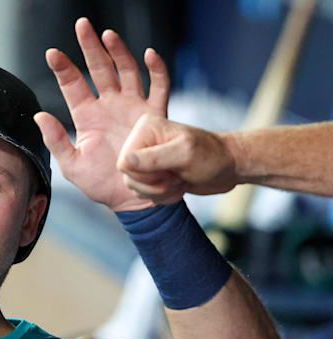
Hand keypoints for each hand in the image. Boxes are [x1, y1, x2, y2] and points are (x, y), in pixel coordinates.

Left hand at [34, 17, 169, 211]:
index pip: (73, 85)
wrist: (133, 200)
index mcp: (86, 116)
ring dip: (119, 52)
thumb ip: (57, 140)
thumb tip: (40, 116)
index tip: (52, 52)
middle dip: (90, 47)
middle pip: (99, 69)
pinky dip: (156, 70)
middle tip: (82, 25)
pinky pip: (159, 88)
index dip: (63, 68)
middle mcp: (108, 106)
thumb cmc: (101, 184)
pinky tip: (149, 54)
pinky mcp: (154, 116)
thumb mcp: (72, 165)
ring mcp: (131, 108)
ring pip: (126, 71)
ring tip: (108, 35)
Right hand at [118, 115, 238, 203]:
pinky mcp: (151, 172)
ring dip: (159, 192)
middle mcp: (142, 141)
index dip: (145, 174)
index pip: (124, 162)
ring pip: (133, 187)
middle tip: (175, 176)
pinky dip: (162, 196)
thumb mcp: (184, 155)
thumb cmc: (211, 156)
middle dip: (153, 185)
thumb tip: (125, 162)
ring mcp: (145, 157)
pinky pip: (143, 192)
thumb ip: (153, 158)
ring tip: (179, 181)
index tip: (169, 169)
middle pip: (127, 176)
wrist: (228, 167)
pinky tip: (178, 186)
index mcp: (145, 128)